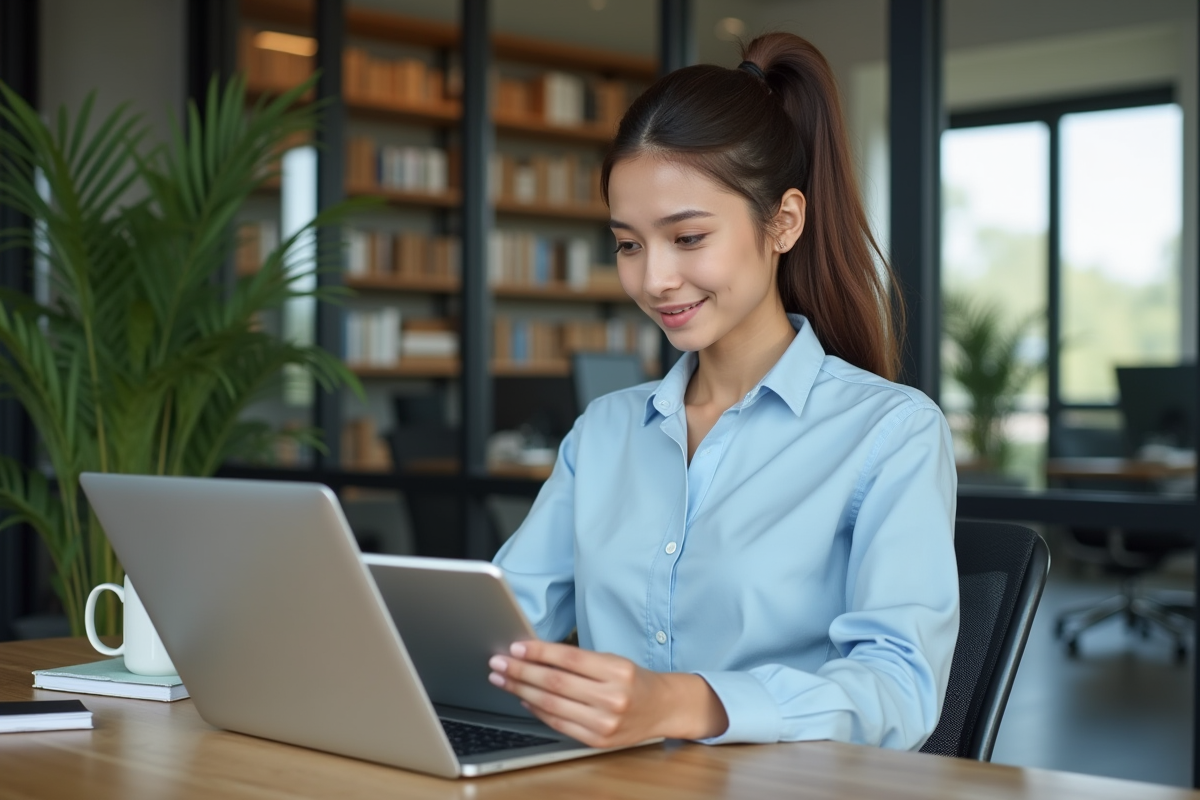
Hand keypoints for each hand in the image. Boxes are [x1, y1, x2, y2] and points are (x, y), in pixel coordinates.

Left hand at [487, 640, 727, 747]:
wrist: (663, 708)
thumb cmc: (635, 680)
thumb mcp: (613, 660)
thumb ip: (578, 660)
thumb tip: (535, 654)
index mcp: (618, 671)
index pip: (569, 659)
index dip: (539, 652)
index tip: (516, 647)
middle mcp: (612, 698)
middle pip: (555, 683)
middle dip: (521, 671)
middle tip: (499, 662)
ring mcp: (604, 723)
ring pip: (552, 705)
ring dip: (521, 690)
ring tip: (503, 679)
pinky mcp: (597, 740)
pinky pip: (558, 724)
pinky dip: (537, 710)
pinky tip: (524, 698)